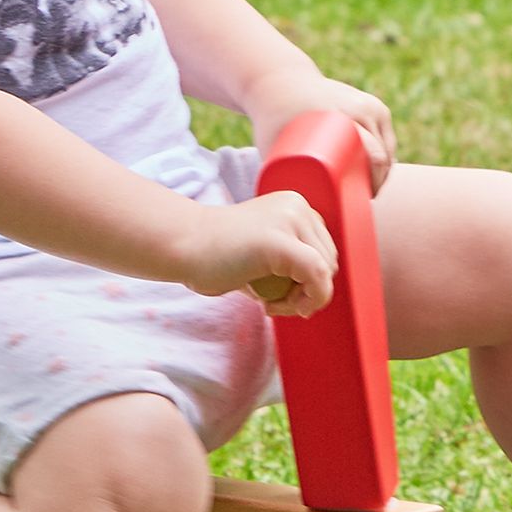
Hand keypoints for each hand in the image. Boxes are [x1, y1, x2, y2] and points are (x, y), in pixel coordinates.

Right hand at [177, 191, 336, 317]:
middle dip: (306, 291)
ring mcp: (290, 220)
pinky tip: (271, 306)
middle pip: (329, 263)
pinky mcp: (280, 242)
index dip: (310, 281)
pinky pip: (316, 277)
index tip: (282, 294)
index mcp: (295, 206)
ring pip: (324, 273)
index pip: (325, 251)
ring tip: (268, 302)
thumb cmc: (217, 255)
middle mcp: (297, 207)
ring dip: (301, 299)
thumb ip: (292, 263)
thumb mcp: (265, 251)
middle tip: (272, 302)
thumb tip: (318, 293)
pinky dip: (306, 300)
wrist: (183, 246)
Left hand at [244, 68, 396, 195]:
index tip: (363, 202)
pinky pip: (386, 134)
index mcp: (341, 115)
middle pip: (382, 154)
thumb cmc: (273, 117)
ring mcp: (368, 104)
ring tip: (370, 191)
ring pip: (387, 146)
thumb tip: (282, 211)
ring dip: (385, 170)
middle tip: (363, 202)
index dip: (374, 184)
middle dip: (379, 182)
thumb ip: (273, 176)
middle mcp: (359, 108)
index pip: (373, 155)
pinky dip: (387, 153)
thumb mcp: (272, 142)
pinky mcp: (372, 104)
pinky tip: (383, 171)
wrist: (282, 80)